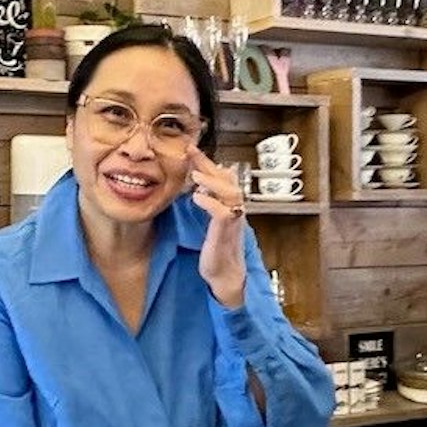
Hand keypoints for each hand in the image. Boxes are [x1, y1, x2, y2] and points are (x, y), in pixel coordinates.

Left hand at [185, 150, 247, 308]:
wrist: (225, 276)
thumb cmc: (217, 250)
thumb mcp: (211, 222)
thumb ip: (209, 203)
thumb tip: (199, 186)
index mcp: (230, 206)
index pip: (223, 177)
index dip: (208, 162)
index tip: (191, 149)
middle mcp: (235, 210)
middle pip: (228, 179)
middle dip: (209, 163)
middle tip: (191, 150)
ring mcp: (233, 222)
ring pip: (231, 193)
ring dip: (212, 181)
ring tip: (194, 174)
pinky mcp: (226, 234)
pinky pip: (223, 213)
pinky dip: (210, 203)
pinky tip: (197, 197)